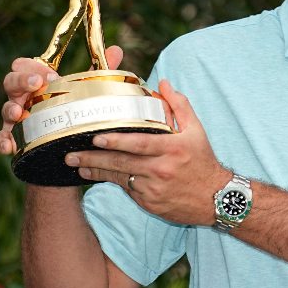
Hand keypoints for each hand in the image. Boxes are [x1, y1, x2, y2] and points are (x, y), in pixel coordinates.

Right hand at [0, 46, 122, 154]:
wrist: (71, 144)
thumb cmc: (74, 109)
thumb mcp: (87, 90)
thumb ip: (99, 71)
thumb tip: (116, 50)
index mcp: (38, 81)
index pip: (25, 65)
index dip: (33, 67)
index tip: (51, 74)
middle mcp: (24, 97)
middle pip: (11, 81)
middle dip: (21, 81)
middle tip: (37, 84)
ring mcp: (16, 118)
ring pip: (5, 109)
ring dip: (10, 109)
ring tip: (19, 113)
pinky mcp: (14, 138)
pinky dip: (1, 141)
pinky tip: (9, 145)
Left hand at [65, 80, 228, 225]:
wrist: (216, 198)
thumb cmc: (203, 160)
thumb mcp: (197, 130)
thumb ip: (179, 105)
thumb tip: (163, 83)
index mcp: (173, 148)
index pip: (139, 143)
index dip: (116, 141)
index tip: (96, 137)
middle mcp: (162, 169)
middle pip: (122, 163)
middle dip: (94, 159)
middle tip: (71, 155)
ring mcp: (155, 189)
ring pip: (121, 178)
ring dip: (96, 172)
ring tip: (76, 166)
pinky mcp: (150, 203)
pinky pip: (128, 190)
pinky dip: (112, 181)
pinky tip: (96, 176)